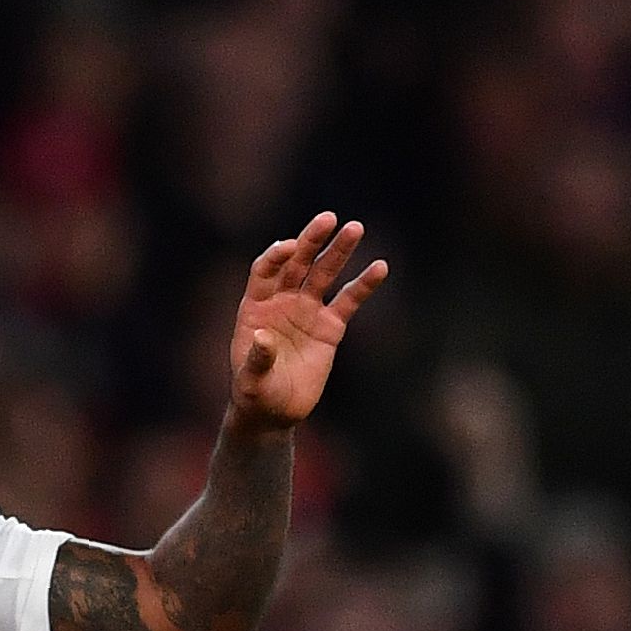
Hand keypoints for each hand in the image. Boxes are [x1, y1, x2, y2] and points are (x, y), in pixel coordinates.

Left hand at [229, 214, 389, 429]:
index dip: (277, 256)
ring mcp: (307, 311)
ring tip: (355, 228)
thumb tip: (263, 339)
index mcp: (256, 305)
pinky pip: (348, 301)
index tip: (291, 249)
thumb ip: (257, 358)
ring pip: (324, 274)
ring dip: (339, 250)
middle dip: (312, 240)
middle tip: (329, 219)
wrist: (275, 412)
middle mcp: (282, 301)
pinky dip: (363, 284)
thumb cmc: (256, 394)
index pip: (266, 269)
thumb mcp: (251, 380)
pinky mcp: (330, 327)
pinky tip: (379, 267)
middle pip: (298, 262)